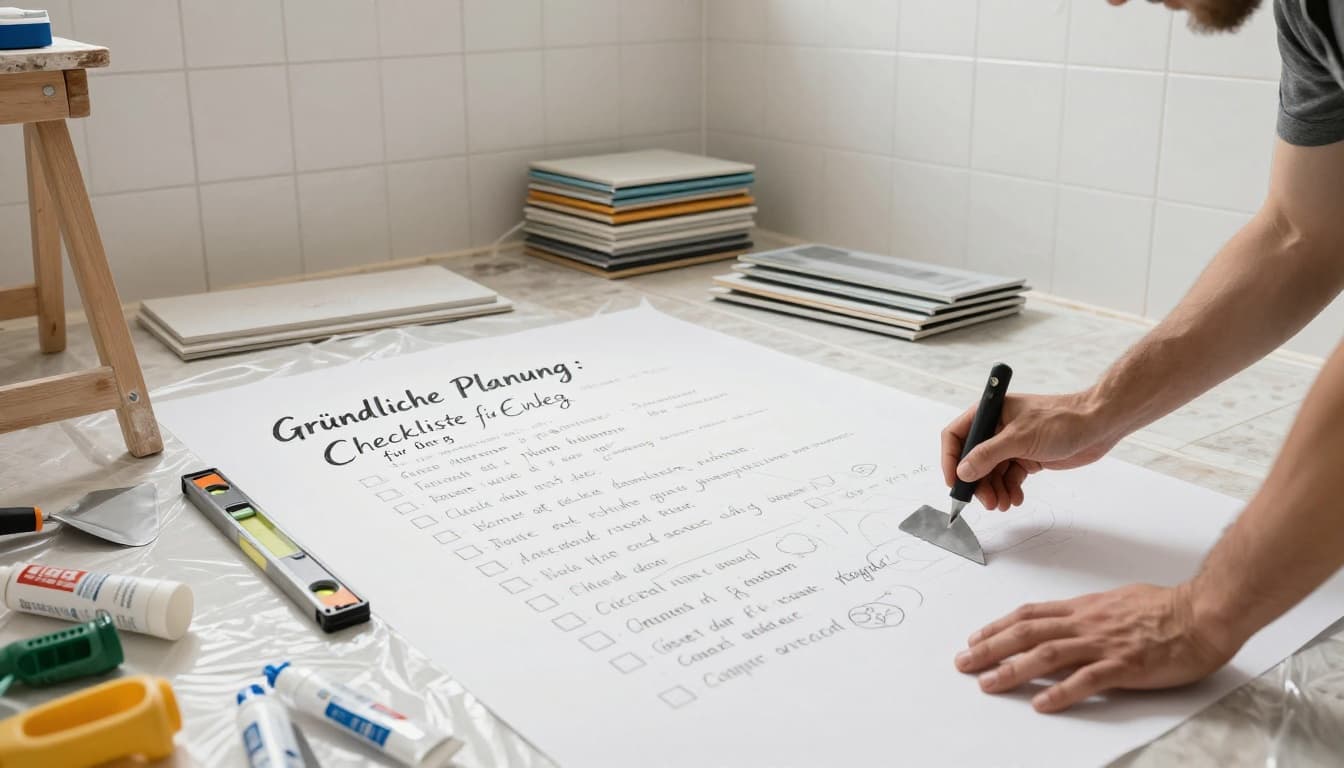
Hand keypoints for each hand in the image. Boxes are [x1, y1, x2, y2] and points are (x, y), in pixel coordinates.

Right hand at [940, 391, 1119, 510]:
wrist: (1098, 425)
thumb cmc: (1062, 420)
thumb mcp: (1020, 438)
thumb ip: (988, 455)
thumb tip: (963, 471)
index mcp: (990, 413)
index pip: (957, 435)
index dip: (950, 459)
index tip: (954, 483)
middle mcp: (997, 428)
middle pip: (973, 459)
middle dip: (977, 483)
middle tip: (986, 502)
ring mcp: (1012, 443)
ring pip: (991, 472)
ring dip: (994, 490)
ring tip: (1002, 504)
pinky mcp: (1027, 457)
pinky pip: (1009, 477)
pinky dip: (1010, 489)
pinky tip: (1015, 498)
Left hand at [953, 584, 1241, 712]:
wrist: (1202, 612)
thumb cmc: (1166, 607)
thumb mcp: (1117, 602)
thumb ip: (1090, 614)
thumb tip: (1070, 620)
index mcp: (1084, 609)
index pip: (1030, 616)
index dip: (998, 626)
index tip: (975, 637)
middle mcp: (1086, 624)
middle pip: (1026, 634)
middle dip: (989, 648)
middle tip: (963, 662)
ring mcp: (1104, 644)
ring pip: (1047, 655)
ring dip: (1012, 670)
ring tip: (987, 684)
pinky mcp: (1125, 666)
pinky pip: (1087, 681)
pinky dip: (1061, 693)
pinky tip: (1041, 704)